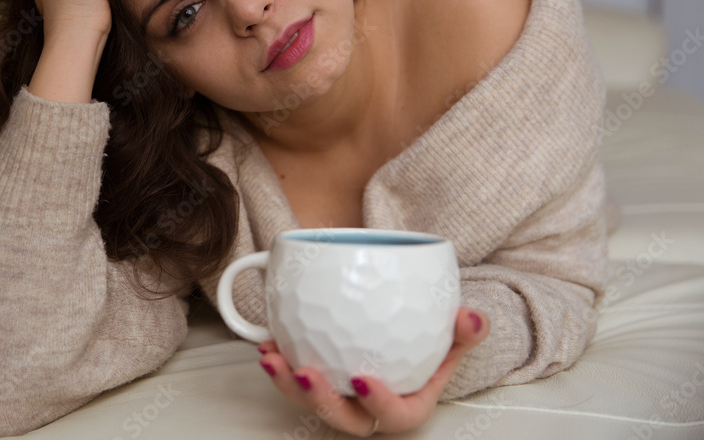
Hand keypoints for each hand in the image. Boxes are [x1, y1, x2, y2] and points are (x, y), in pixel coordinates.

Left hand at [257, 307, 489, 435]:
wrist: (405, 341)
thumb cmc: (427, 347)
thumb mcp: (453, 339)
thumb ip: (464, 332)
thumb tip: (471, 319)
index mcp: (405, 405)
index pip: (395, 415)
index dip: (378, 404)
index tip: (361, 379)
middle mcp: (367, 409)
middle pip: (342, 418)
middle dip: (319, 400)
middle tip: (304, 371)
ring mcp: (339, 398)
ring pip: (310, 402)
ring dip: (287, 383)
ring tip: (272, 357)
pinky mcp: (316, 383)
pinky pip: (293, 380)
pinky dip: (278, 362)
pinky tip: (266, 341)